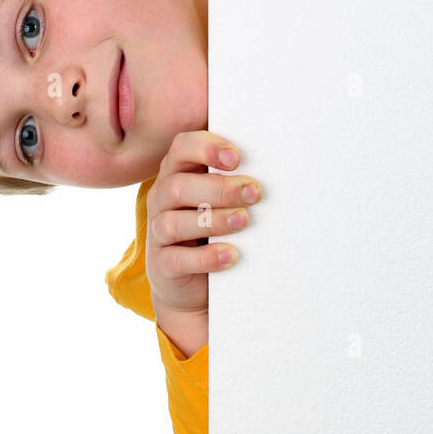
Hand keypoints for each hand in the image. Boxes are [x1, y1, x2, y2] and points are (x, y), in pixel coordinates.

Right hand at [145, 131, 262, 317]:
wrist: (193, 285)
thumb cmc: (215, 230)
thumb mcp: (223, 200)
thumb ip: (237, 179)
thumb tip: (275, 163)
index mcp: (177, 173)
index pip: (182, 147)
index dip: (206, 148)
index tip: (237, 159)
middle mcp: (161, 199)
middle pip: (177, 186)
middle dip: (219, 188)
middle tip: (254, 193)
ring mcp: (157, 233)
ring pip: (173, 222)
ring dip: (213, 220)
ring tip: (244, 221)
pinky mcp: (161, 266)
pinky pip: (177, 260)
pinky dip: (206, 257)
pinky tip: (231, 255)